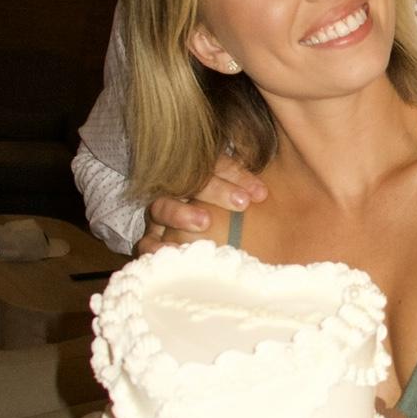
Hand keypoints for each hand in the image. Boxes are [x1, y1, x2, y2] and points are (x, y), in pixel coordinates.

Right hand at [134, 155, 267, 255]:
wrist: (191, 253)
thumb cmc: (228, 224)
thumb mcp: (241, 204)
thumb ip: (251, 192)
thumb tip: (269, 189)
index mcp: (199, 174)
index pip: (217, 164)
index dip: (238, 175)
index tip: (261, 194)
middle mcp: (177, 191)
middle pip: (191, 181)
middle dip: (217, 190)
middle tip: (242, 204)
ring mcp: (160, 215)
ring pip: (163, 206)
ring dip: (183, 212)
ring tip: (205, 222)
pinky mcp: (150, 241)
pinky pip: (147, 242)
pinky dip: (155, 247)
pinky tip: (172, 252)